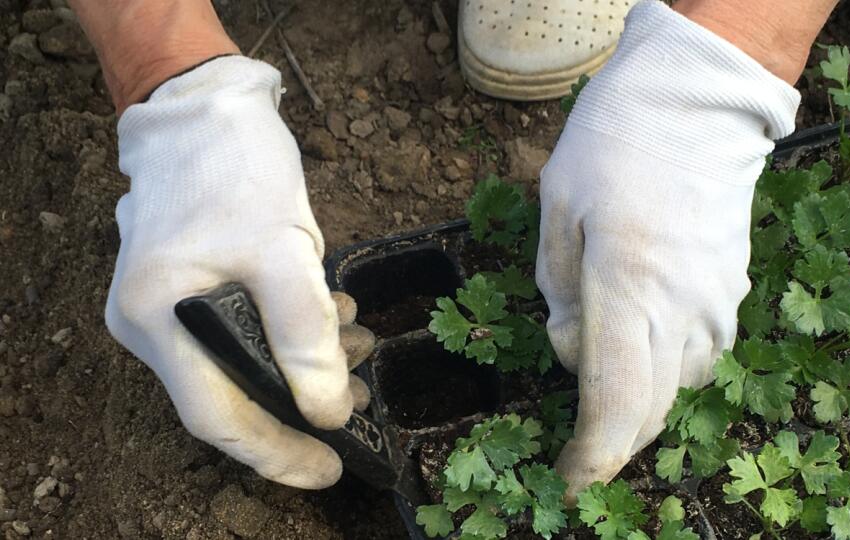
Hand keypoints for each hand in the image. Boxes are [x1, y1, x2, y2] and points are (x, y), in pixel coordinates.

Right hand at [106, 56, 373, 488]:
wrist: (204, 106)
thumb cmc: (235, 168)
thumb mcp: (282, 248)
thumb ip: (302, 332)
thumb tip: (327, 409)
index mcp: (157, 319)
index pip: (216, 417)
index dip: (275, 453)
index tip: (331, 467)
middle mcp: (149, 324)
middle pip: (229, 394)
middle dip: (302, 403)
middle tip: (361, 397)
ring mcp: (165, 306)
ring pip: (241, 362)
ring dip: (304, 364)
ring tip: (359, 344)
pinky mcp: (189, 286)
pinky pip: (241, 331)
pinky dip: (289, 334)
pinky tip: (332, 314)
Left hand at [536, 1, 800, 500]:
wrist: (695, 105)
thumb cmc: (612, 148)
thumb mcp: (556, 212)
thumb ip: (560, 295)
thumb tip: (570, 353)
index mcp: (626, 288)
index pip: (615, 403)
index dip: (591, 455)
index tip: (567, 477)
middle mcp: (682, 310)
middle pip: (651, 411)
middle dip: (611, 437)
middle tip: (576, 439)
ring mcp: (717, 305)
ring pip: (678, 386)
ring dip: (639, 396)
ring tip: (605, 363)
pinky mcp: (733, 294)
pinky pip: (699, 355)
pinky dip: (666, 363)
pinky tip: (644, 332)